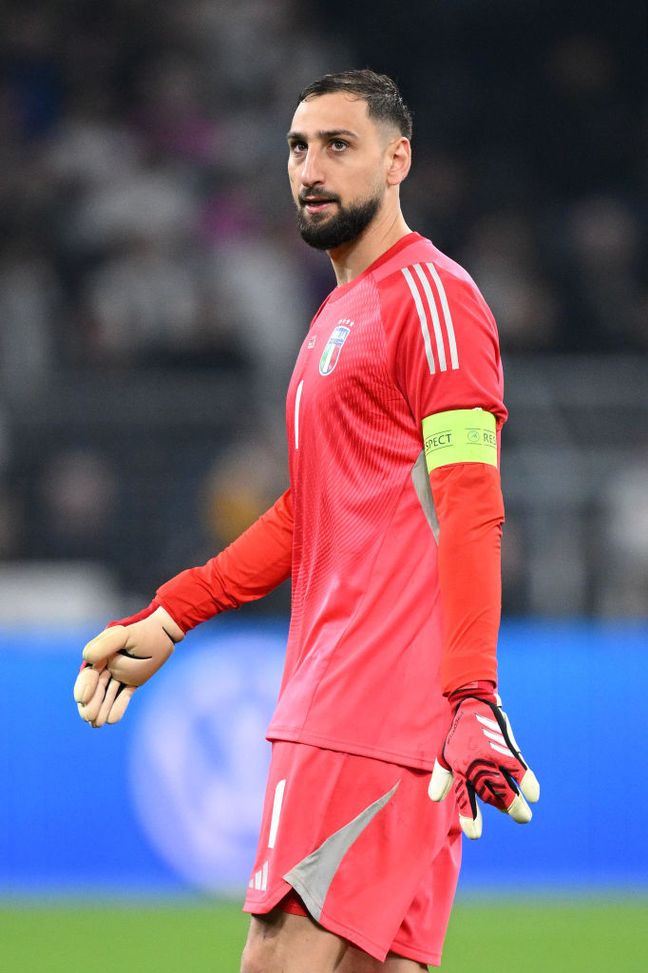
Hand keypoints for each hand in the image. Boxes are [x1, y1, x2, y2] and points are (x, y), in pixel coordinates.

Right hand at [73, 604, 183, 727]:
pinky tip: (113, 720)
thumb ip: (106, 644)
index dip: (84, 686)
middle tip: (88, 718)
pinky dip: (118, 706)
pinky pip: (123, 695)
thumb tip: (87, 657)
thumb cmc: (143, 632)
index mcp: (100, 653)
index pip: (89, 673)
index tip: (82, 699)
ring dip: (102, 708)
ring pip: (108, 694)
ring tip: (97, 724)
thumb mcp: (124, 635)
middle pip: (95, 687)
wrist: (164, 633)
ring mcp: (119, 673)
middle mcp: (106, 665)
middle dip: (91, 703)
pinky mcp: (131, 681)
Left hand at [428, 689, 538, 838]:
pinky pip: (519, 769)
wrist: (471, 703)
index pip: (463, 797)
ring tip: (523, 817)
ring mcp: (492, 758)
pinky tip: (534, 795)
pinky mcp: (506, 749)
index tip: (475, 834)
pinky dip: (528, 782)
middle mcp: (475, 766)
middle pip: (490, 795)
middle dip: (503, 809)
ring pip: (506, 787)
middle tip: (516, 820)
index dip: (469, 817)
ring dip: (516, 804)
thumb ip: (441, 778)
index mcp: (459, 769)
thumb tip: (435, 798)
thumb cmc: (458, 733)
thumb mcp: (444, 755)